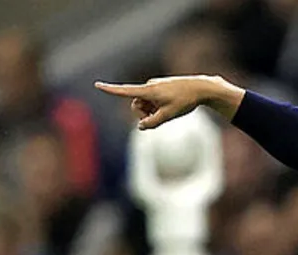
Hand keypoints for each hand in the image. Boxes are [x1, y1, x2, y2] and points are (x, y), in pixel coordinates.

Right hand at [94, 76, 244, 128]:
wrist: (200, 88)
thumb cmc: (184, 101)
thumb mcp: (168, 116)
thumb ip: (152, 123)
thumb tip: (140, 126)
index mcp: (148, 91)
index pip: (125, 91)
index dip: (110, 90)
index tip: (97, 85)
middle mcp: (149, 86)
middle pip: (136, 105)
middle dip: (144, 114)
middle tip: (158, 118)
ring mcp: (154, 86)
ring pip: (144, 104)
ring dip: (151, 111)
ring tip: (167, 111)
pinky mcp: (159, 87)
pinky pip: (152, 100)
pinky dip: (157, 106)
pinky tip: (170, 106)